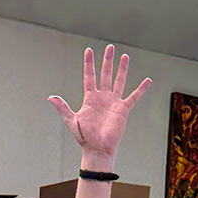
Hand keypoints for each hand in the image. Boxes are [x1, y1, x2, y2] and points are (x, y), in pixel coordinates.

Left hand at [48, 45, 149, 169]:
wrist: (97, 149)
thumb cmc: (84, 138)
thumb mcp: (71, 120)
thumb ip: (62, 107)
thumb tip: (50, 97)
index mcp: (90, 98)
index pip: (89, 76)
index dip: (89, 63)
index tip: (88, 50)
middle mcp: (102, 98)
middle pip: (105, 74)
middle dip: (107, 60)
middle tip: (110, 47)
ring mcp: (113, 102)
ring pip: (118, 81)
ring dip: (121, 69)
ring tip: (124, 56)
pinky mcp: (123, 110)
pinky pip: (134, 97)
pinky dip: (141, 89)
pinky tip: (147, 81)